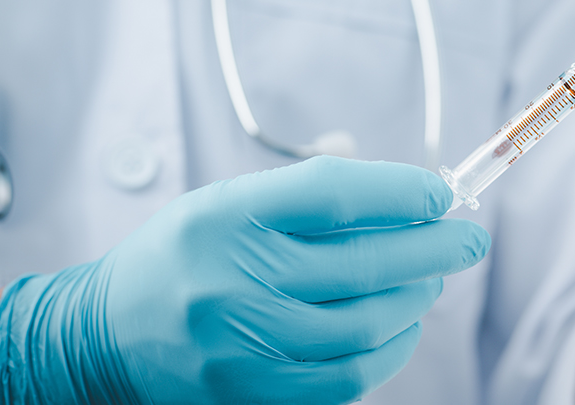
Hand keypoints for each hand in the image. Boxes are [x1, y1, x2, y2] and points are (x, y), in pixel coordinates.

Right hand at [0, 156, 489, 403]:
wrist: (106, 335)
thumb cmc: (182, 257)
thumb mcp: (226, 202)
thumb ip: (307, 191)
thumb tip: (403, 192)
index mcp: (225, 216)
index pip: (334, 193)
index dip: (400, 191)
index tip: (439, 194)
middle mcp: (232, 279)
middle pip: (363, 262)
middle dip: (434, 247)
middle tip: (468, 238)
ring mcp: (242, 345)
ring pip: (366, 325)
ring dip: (417, 299)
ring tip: (432, 281)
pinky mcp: (253, 394)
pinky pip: (348, 378)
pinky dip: (390, 350)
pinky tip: (401, 326)